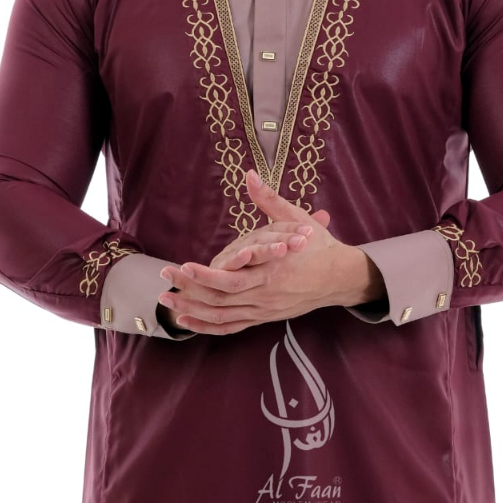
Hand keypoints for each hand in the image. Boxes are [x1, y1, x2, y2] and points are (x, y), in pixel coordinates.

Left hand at [157, 171, 379, 334]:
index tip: (181, 266)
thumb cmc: (318, 246)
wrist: (340, 277)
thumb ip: (269, 198)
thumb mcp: (295, 218)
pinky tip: (189, 321)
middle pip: (220, 298)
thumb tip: (250, 174)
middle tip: (163, 280)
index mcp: (272, 270)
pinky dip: (209, 326)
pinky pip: (232, 327)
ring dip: (193, 310)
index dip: (203, 275)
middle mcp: (265, 294)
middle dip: (189, 290)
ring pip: (222, 315)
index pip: (230, 278)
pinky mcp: (264, 317)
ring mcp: (264, 309)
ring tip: (166, 302)